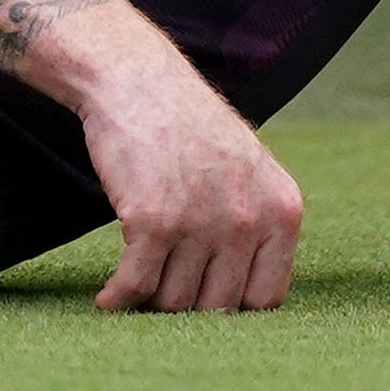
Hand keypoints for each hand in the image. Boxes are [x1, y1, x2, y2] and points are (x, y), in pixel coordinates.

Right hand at [83, 62, 306, 311]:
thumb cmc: (188, 130)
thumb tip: (243, 300)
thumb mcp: (247, 171)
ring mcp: (202, 221)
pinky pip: (135, 287)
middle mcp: (249, 218)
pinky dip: (116, 300)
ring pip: (173, 302)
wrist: (137, 82)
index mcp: (282, 210)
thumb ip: (256, 227)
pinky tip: (107, 298)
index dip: (231, 305)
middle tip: (162, 286)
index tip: (203, 298)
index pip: (265, 299)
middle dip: (186, 304)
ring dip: (149, 298)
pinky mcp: (153, 221)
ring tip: (137, 278)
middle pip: (216, 308)